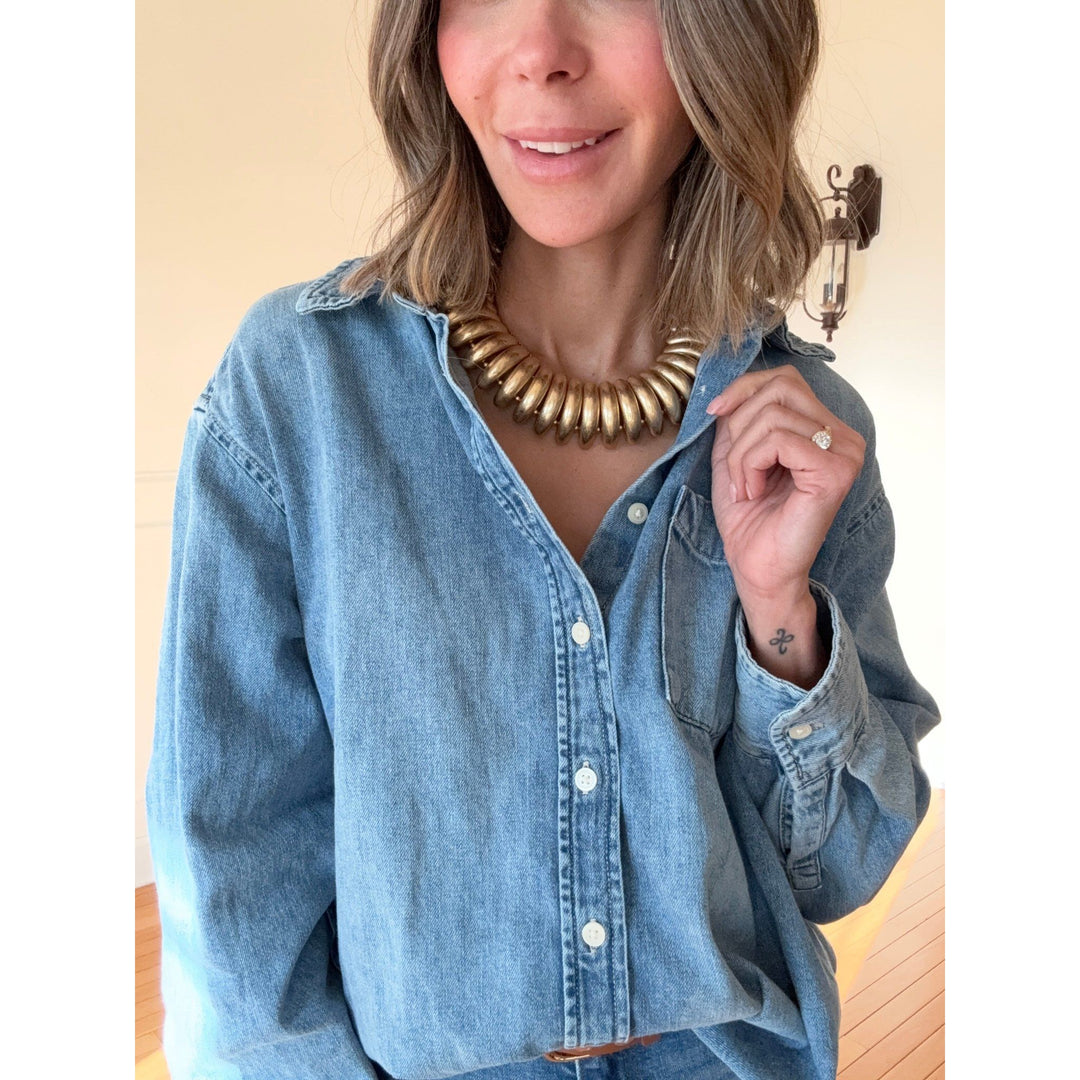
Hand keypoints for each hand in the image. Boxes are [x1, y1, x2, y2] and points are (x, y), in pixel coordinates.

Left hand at [706, 365, 864, 609]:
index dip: (744, 388)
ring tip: (745, 488)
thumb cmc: (749, 518)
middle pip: (780, 388)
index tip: (715, 412)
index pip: (785, 379)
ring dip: (741, 454)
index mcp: (825, 429)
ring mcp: (845, 453)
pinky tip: (754, 492)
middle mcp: (844, 437)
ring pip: (774, 416)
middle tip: (735, 469)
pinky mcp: (836, 472)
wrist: (757, 567)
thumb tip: (731, 389)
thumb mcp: (735, 454)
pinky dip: (751, 465)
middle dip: (740, 424)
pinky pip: (779, 441)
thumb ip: (739, 417)